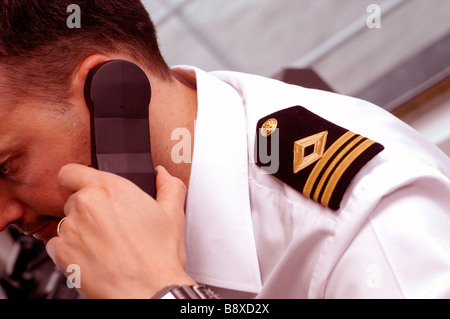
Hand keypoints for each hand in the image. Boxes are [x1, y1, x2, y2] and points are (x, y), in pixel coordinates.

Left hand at [46, 164, 195, 298]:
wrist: (150, 291)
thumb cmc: (159, 255)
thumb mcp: (174, 214)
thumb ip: (169, 186)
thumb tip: (163, 175)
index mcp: (110, 188)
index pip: (71, 171)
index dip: (77, 178)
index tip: (83, 186)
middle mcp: (86, 205)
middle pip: (73, 199)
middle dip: (88, 209)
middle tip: (109, 224)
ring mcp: (71, 229)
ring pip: (65, 223)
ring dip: (79, 230)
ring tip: (103, 244)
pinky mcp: (62, 254)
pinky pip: (56, 245)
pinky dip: (70, 250)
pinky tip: (93, 256)